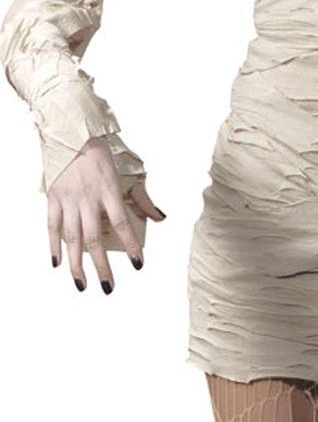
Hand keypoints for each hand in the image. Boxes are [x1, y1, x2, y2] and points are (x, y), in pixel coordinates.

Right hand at [47, 136, 166, 293]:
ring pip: (72, 238)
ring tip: (82, 284)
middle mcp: (88, 197)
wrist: (75, 134)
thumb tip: (160, 217)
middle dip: (102, 266)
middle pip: (95, 239)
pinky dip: (53, 245)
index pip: (122, 223)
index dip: (130, 245)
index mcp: (110, 190)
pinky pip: (52, 226)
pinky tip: (57, 263)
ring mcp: (69, 199)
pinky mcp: (53, 197)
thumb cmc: (105, 155)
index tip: (138, 265)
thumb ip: (142, 197)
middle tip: (109, 288)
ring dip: (77, 264)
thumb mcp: (129, 171)